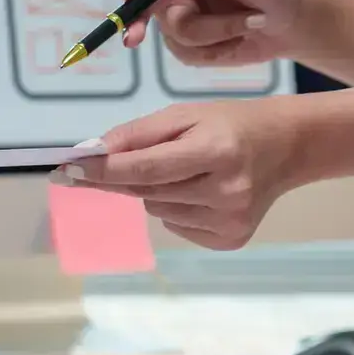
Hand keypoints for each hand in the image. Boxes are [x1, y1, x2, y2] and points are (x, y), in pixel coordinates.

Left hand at [57, 96, 312, 249]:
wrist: (286, 147)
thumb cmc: (230, 123)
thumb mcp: (185, 114)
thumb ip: (137, 135)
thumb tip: (92, 155)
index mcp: (216, 151)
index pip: (145, 168)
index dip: (102, 171)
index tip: (67, 170)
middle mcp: (226, 191)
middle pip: (146, 192)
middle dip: (126, 177)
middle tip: (126, 161)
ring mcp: (230, 220)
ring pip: (157, 210)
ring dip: (156, 192)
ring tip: (189, 171)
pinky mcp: (230, 240)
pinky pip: (174, 227)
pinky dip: (175, 209)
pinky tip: (201, 192)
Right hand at [115, 0, 302, 65]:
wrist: (289, 21)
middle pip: (140, 3)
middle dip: (137, 22)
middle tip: (134, 39)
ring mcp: (176, 16)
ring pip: (174, 33)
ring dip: (216, 32)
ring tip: (250, 22)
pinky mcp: (186, 45)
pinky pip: (188, 55)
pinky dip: (217, 49)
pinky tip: (238, 38)